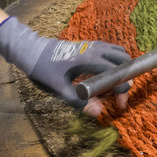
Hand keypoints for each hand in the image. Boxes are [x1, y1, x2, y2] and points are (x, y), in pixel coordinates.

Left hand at [0, 16, 131, 116]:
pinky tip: (103, 77)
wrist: (32, 51)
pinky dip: (115, 63)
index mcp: (90, 59)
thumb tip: (99, 112)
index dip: (122, 90)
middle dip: (125, 80)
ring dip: (121, 70)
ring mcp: (93, 45)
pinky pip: (111, 51)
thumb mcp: (59, 89)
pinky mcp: (89, 45)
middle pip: (124, 61)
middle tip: (117, 98)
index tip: (120, 104)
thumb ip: (79, 101)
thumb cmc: (44, 70)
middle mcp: (95, 49)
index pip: (117, 73)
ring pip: (119, 54)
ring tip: (110, 88)